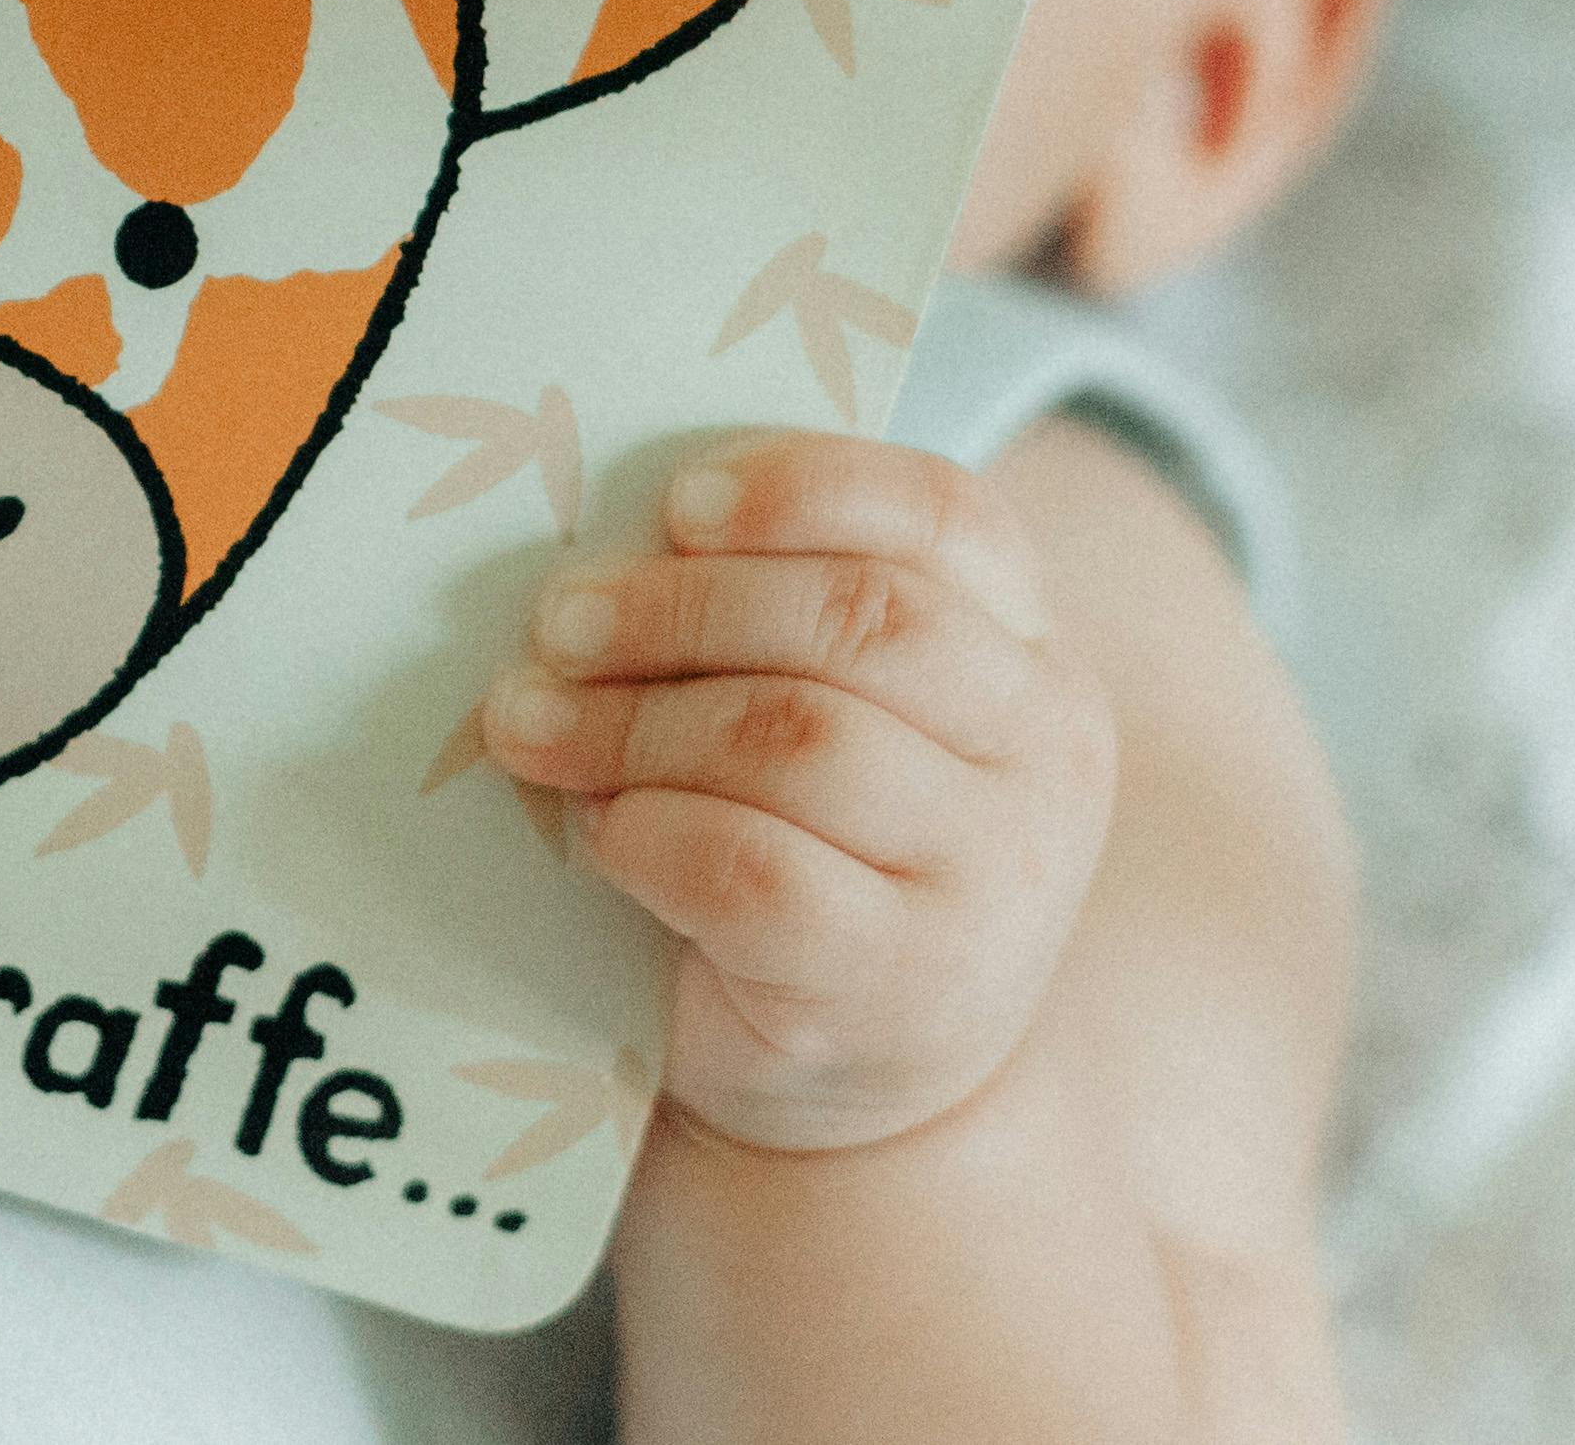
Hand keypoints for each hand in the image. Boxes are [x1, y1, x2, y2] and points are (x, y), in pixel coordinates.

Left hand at [482, 430, 1116, 1154]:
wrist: (854, 1086)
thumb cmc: (822, 855)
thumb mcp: (840, 714)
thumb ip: (776, 619)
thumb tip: (612, 548)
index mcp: (1030, 651)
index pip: (948, 519)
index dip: (809, 487)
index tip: (679, 503)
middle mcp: (1041, 757)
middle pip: (864, 619)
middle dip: (685, 607)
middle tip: (561, 622)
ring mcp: (987, 879)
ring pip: (797, 738)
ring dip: (634, 721)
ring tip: (534, 726)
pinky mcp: (900, 986)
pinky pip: (751, 868)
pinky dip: (649, 831)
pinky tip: (605, 834)